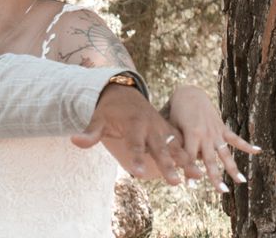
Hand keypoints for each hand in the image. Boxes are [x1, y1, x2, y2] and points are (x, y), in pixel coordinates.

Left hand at [71, 83, 202, 185]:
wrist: (124, 93)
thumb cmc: (109, 110)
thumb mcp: (97, 118)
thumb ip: (90, 132)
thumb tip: (74, 140)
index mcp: (133, 124)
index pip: (134, 144)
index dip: (137, 159)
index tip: (139, 174)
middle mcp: (150, 125)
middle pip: (159, 147)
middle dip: (167, 164)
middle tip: (175, 182)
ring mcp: (161, 127)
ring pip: (176, 145)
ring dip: (186, 160)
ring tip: (198, 176)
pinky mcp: (168, 129)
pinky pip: (182, 142)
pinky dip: (191, 153)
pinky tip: (201, 169)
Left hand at [167, 85, 261, 191]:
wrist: (189, 94)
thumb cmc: (177, 112)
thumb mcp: (173, 126)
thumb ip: (175, 143)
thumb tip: (171, 162)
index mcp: (192, 134)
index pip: (190, 157)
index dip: (190, 171)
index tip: (191, 186)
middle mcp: (206, 135)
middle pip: (211, 159)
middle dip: (216, 176)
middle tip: (222, 191)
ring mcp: (216, 132)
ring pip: (225, 153)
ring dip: (233, 168)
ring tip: (241, 181)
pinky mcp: (222, 128)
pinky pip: (235, 138)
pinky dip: (246, 145)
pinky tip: (258, 151)